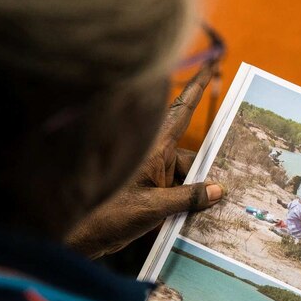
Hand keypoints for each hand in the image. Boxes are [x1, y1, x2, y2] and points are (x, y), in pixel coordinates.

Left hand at [65, 63, 222, 258]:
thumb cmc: (106, 217)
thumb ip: (188, 198)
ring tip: (201, 214)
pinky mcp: (142, 188)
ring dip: (190, 193)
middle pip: (188, 155)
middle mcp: (151, 154)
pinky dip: (180, 201)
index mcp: (153, 147)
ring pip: (180, 175)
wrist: (76, 238)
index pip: (182, 109)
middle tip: (224, 191)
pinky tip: (189, 218)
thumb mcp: (153, 208)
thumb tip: (218, 190)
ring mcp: (147, 171)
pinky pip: (171, 188)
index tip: (211, 63)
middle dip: (203, 173)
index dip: (197, 87)